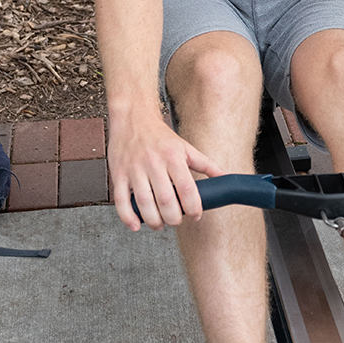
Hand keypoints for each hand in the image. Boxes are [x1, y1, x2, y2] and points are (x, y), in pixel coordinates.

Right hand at [108, 110, 222, 231]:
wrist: (133, 117)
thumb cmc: (160, 136)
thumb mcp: (186, 147)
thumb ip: (206, 165)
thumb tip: (225, 177)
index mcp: (173, 157)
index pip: (186, 189)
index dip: (193, 208)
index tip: (195, 215)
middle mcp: (153, 163)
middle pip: (165, 200)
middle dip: (173, 218)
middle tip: (175, 220)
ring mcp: (134, 169)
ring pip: (144, 203)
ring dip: (153, 221)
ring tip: (159, 224)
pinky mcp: (118, 174)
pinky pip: (121, 200)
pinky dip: (128, 217)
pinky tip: (136, 225)